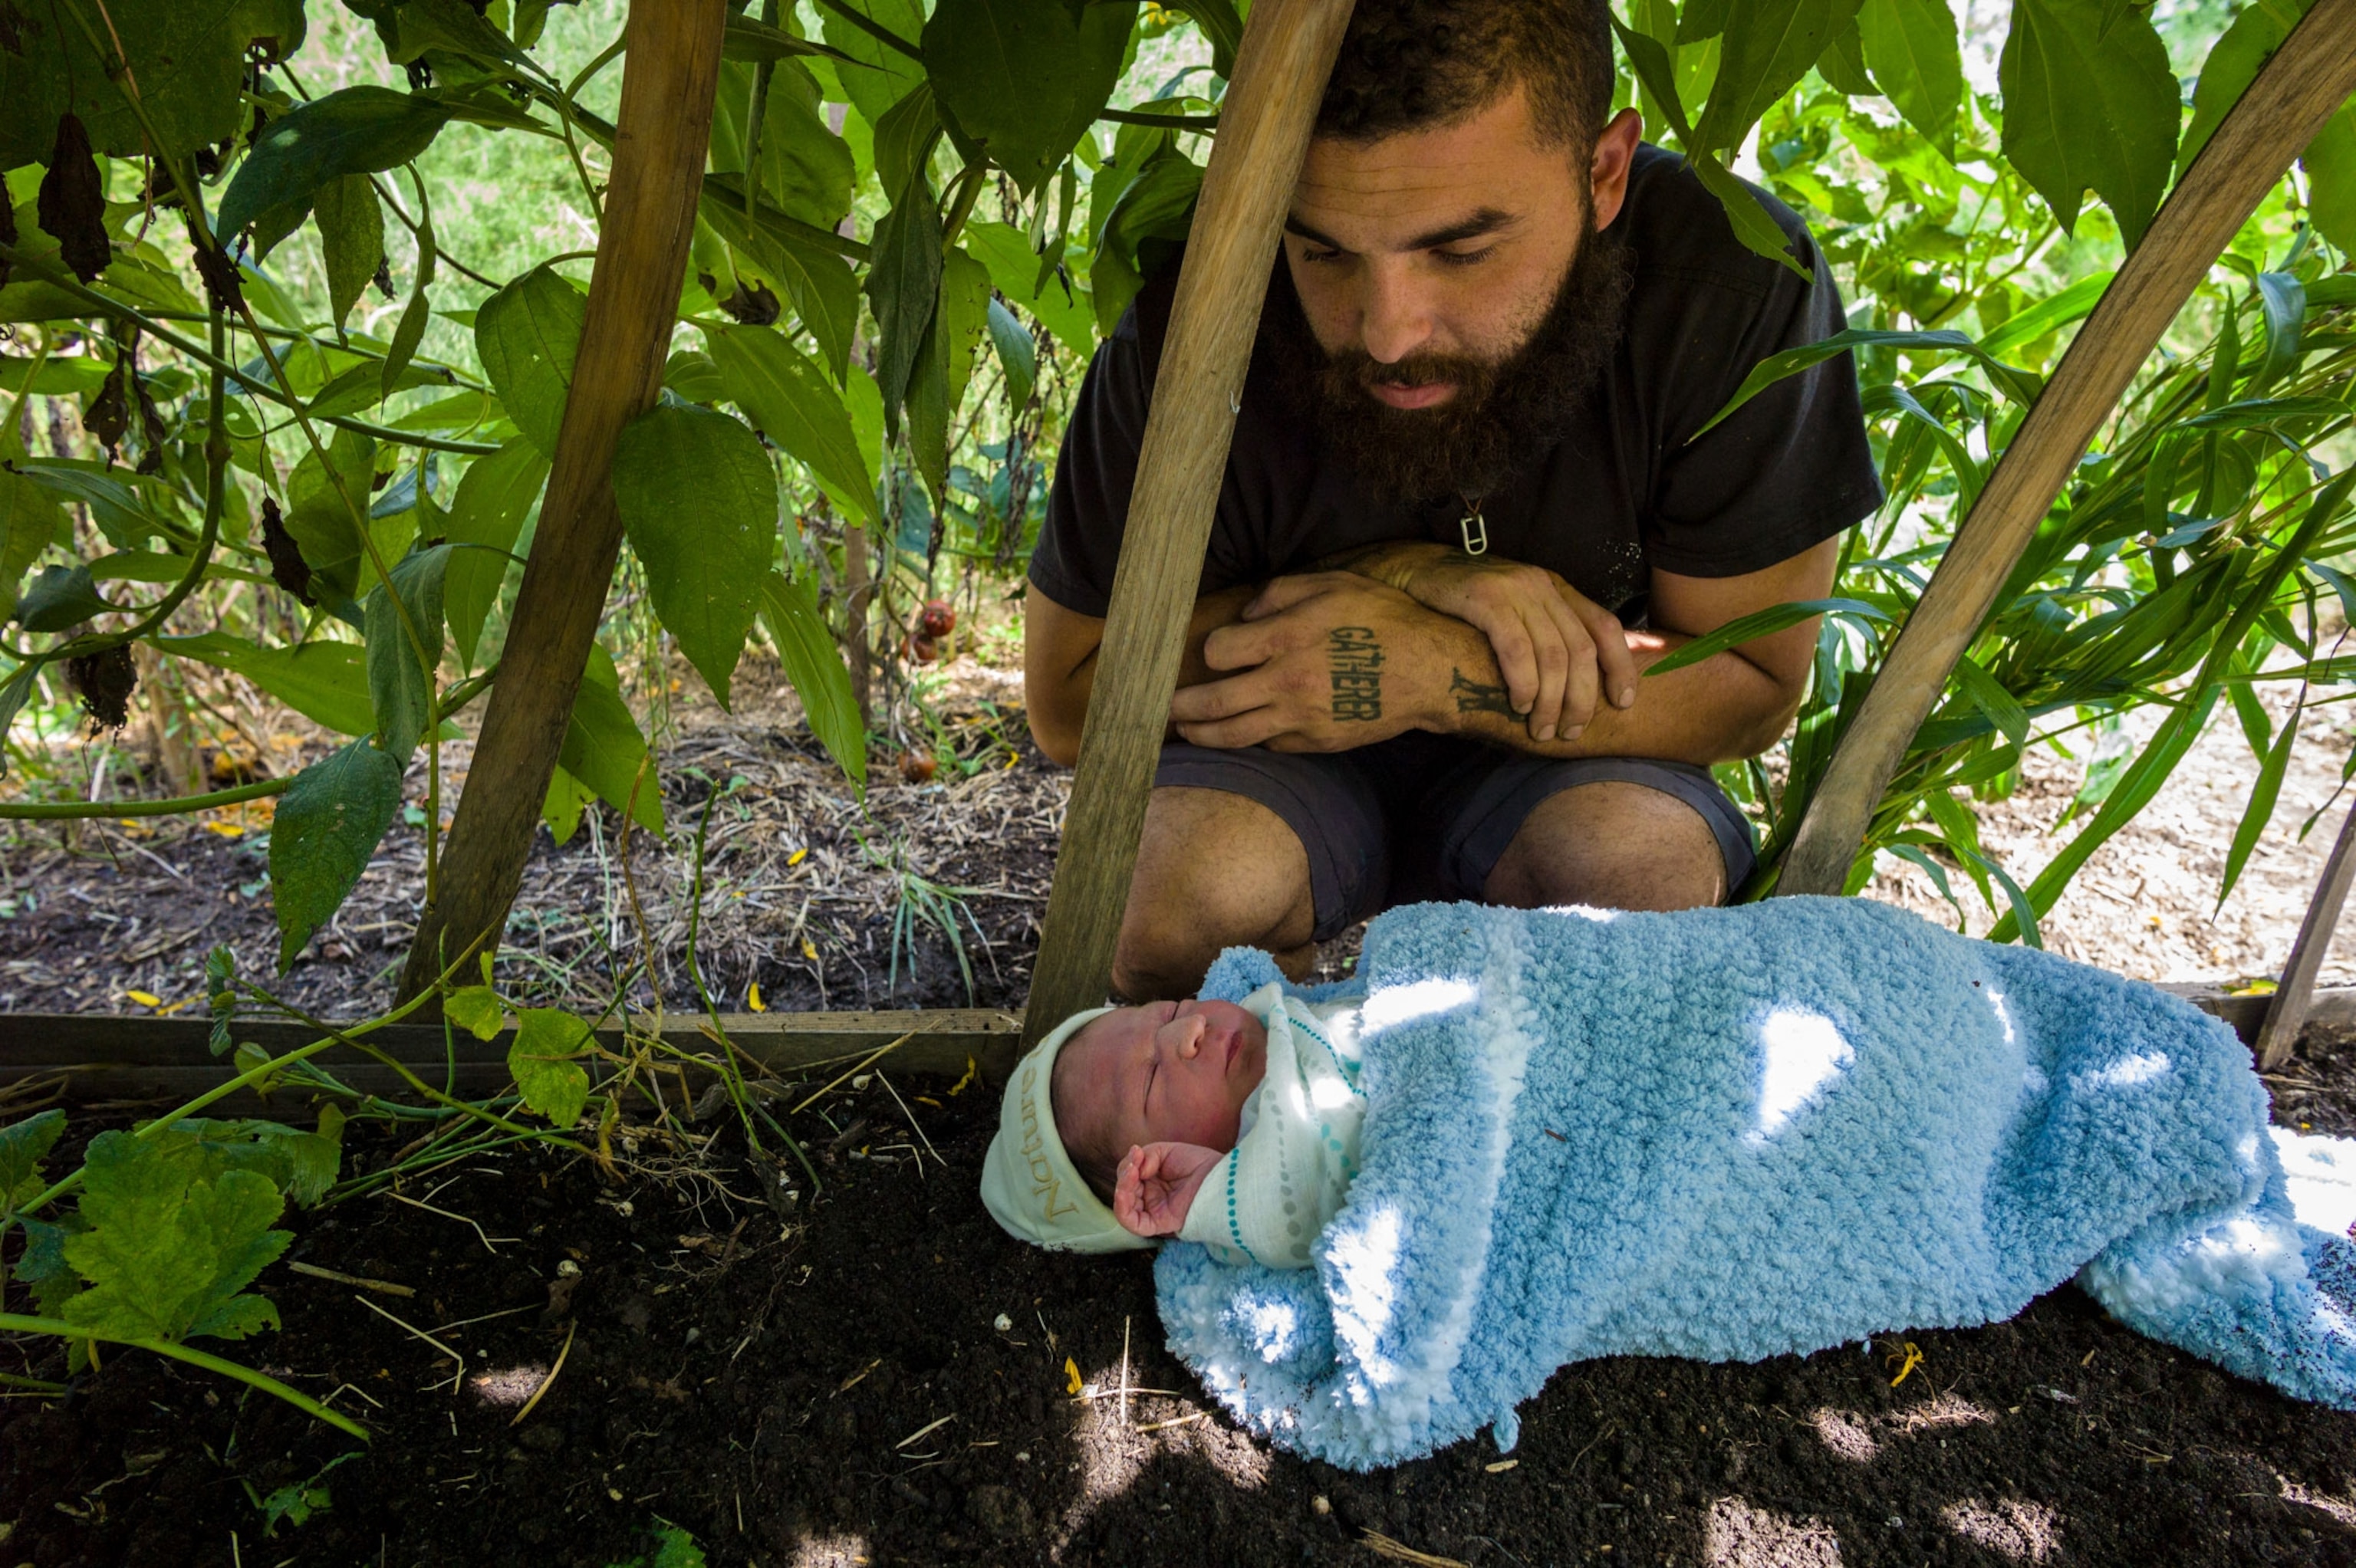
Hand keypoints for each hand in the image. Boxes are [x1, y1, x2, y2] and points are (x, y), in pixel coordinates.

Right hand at [1114, 1141, 1224, 1235]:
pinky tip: (1125, 1192)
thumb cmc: (1199, 1164)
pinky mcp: (1160, 1223)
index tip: (1137, 1151)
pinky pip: (1133, 1223)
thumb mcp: (1166, 1151)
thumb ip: (1146, 1157)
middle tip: (1134, 1163)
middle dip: (1124, 1175)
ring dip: (1122, 1189)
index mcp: (1153, 1181)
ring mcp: (1155, 1211)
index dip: (1128, 1165)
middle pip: (1125, 1191)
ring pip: (1125, 1207)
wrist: (1219, 1177)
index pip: (1129, 1177)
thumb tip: (1135, 1171)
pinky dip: (1122, 1208)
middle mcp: (1152, 1197)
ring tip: (1131, 1173)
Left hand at [1168, 572, 1472, 750]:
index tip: (1216, 653)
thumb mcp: (1333, 585)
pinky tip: (1242, 734)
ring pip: (1233, 736)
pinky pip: (1271, 746)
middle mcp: (1286, 680)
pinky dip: (1253, 741)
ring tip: (1184, 732)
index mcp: (1286, 636)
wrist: (1429, 670)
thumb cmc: (1383, 619)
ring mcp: (1300, 717)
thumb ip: (1281, 592)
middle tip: (1160, 707)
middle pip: (1212, 703)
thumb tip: (1246, 614)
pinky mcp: (1316, 742)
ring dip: (1201, 736)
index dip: (1211, 652)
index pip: (1219, 652)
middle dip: (1179, 707)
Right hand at [1363, 552, 1643, 742]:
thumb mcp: (1516, 610)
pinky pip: (1516, 648)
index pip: (1605, 627)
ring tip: (1542, 729)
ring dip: (1552, 700)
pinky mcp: (1485, 598)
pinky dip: (1523, 682)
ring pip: (1553, 654)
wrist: (1415, 570)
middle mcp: (1542, 586)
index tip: (1622, 704)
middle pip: (1581, 649)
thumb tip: (1584, 675)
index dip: (1621, 667)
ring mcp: (1515, 590)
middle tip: (1571, 731)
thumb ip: (1547, 632)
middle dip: (1582, 698)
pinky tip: (1518, 703)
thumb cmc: (1466, 602)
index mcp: (1557, 588)